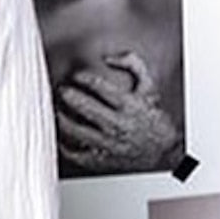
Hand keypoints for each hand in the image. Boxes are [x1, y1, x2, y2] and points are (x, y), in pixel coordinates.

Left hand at [55, 51, 180, 173]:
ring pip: (78, 131)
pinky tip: (61, 138)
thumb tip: (109, 58)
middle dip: (70, 96)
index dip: (84, 78)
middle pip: (86, 107)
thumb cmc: (152, 117)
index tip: (77, 76)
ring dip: (63, 119)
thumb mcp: (148, 87)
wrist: (162, 151)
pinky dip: (65, 146)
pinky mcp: (102, 161)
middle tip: (62, 90)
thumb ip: (133, 64)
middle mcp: (117, 125)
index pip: (100, 86)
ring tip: (57, 112)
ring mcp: (108, 144)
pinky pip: (77, 154)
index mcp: (128, 105)